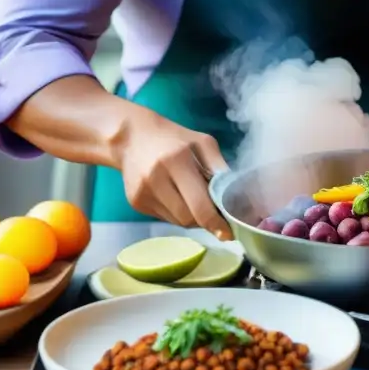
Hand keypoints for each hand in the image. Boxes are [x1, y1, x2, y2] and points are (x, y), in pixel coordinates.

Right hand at [117, 111, 232, 239]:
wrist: (131, 137)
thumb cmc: (174, 138)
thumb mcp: (203, 143)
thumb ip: (220, 168)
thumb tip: (236, 197)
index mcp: (176, 160)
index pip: (199, 205)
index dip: (216, 223)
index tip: (228, 232)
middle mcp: (156, 178)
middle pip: (188, 218)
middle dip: (205, 220)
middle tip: (215, 212)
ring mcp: (143, 193)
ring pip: (177, 222)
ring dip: (192, 217)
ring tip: (194, 198)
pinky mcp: (136, 203)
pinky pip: (165, 218)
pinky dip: (177, 213)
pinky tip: (176, 196)